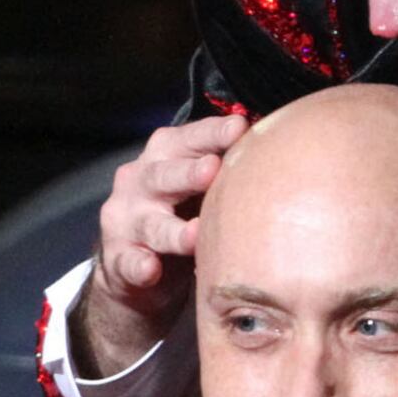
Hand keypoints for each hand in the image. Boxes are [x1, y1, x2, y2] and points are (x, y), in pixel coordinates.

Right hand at [70, 114, 247, 375]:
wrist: (135, 267)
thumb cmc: (179, 213)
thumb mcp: (196, 187)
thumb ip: (224, 166)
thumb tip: (279, 142)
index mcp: (162, 157)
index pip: (186, 139)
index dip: (212, 133)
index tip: (240, 127)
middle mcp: (139, 183)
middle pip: (163, 175)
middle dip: (187, 173)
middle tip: (213, 169)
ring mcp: (125, 221)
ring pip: (150, 223)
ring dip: (172, 230)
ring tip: (194, 234)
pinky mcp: (119, 258)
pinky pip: (129, 262)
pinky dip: (140, 265)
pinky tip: (150, 269)